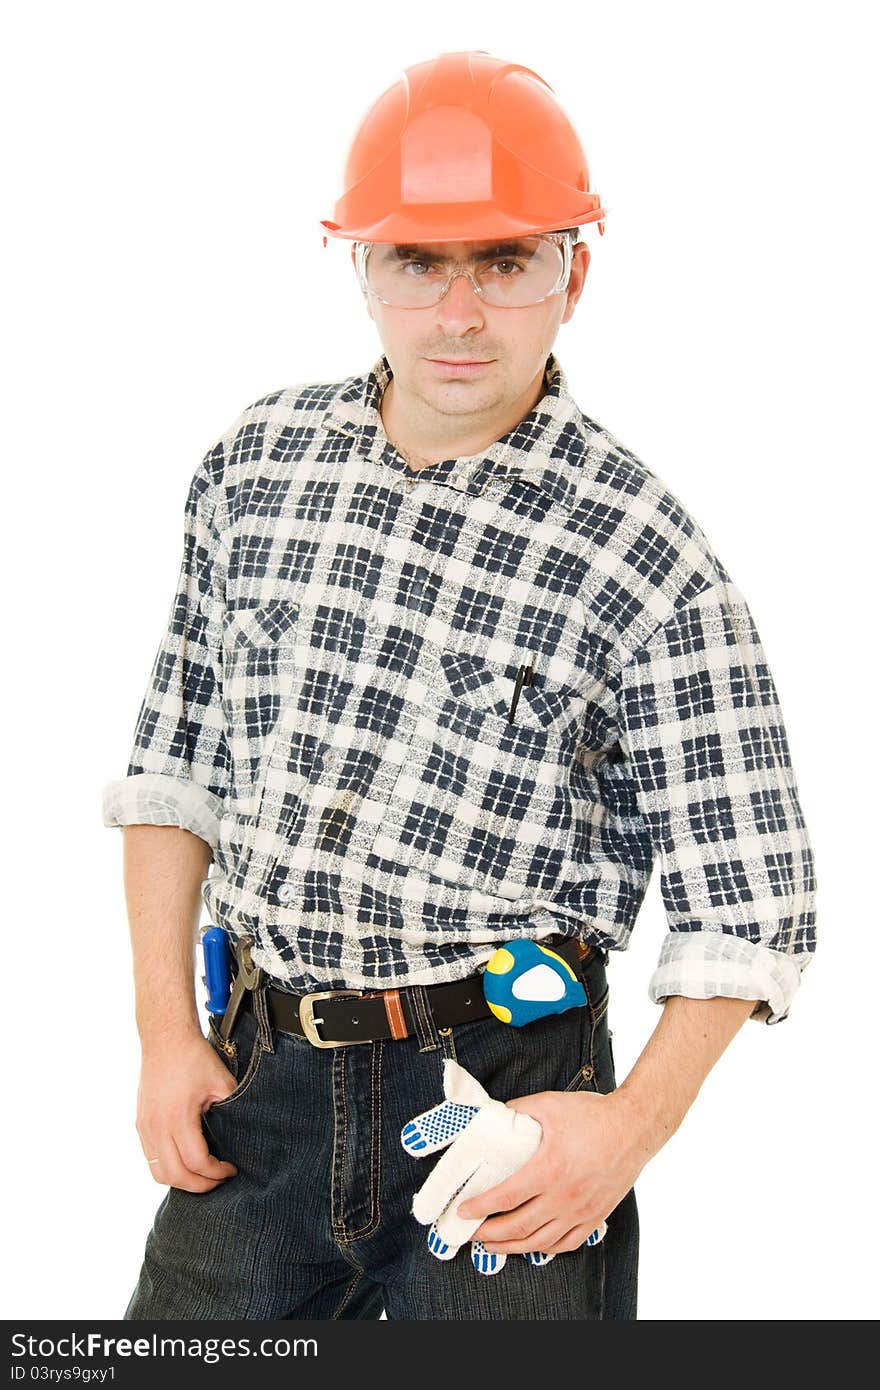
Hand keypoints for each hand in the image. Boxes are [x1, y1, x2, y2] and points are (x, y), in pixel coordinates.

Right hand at [135, 1032, 239, 1192]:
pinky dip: (168, 1168)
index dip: (216, 1173)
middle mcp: (156, 1127)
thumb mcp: (222, 1082)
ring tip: (202, 1175)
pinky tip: (186, 1162)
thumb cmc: (194, 1057)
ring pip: (158, 1173)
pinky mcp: (141, 1123)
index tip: (231, 1169)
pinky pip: (151, 1159)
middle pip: (175, 1176)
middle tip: (219, 1180)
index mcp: (178, 1118)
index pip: (196, 1162)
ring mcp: (145, 1127)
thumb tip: (241, 1136)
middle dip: (200, 1185)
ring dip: (181, 1181)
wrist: (165, 1037)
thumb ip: (231, 1111)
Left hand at [457, 1086, 649, 1256]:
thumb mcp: (549, 1104)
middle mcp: (564, 1196)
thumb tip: (496, 1116)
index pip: (506, 1197)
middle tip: (471, 1233)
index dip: (480, 1207)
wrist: (634, 1127)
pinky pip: (567, 1243)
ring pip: (540, 1242)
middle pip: (518, 1227)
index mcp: (549, 1169)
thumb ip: (518, 1110)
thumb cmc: (594, 1115)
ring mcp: (581, 1210)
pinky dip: (545, 1249)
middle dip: (489, 1234)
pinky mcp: (595, 1216)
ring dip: (512, 1247)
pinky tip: (532, 1246)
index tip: (463, 1211)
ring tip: (493, 1245)